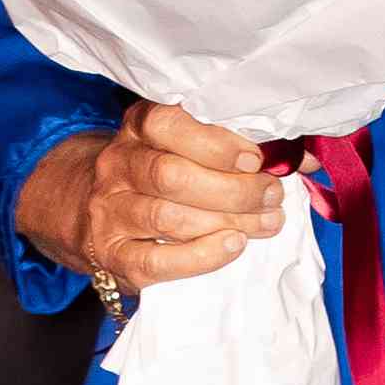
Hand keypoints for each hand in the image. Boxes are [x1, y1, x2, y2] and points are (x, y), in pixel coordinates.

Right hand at [15, 104, 307, 290]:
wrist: (79, 203)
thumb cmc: (153, 167)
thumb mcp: (181, 142)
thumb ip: (239, 145)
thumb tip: (305, 158)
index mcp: (138, 127)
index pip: (167, 124)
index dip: (214, 141)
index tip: (256, 156)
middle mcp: (118, 165)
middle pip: (172, 175)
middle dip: (232, 188)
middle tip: (271, 195)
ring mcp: (111, 211)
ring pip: (167, 217)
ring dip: (225, 221)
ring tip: (266, 222)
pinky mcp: (111, 255)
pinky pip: (155, 261)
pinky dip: (199, 257)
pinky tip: (232, 246)